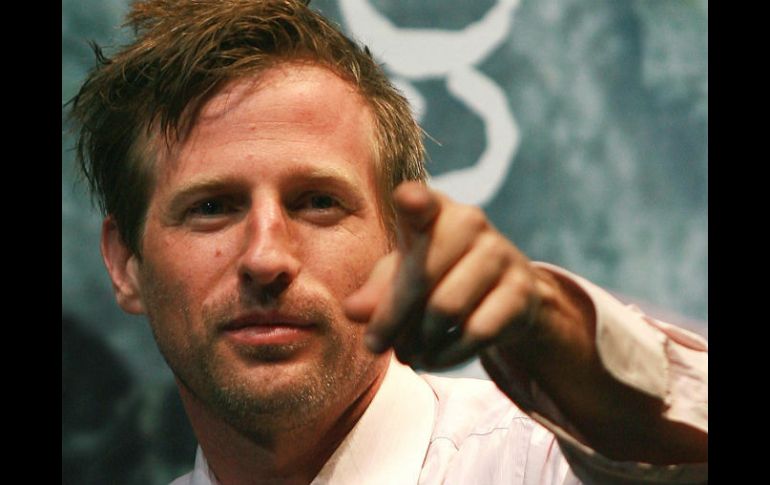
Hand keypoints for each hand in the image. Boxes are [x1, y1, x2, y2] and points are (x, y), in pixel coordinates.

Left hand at [344, 181, 543, 368]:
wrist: (504, 291)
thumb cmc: (437, 275)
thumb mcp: (401, 277)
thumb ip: (376, 291)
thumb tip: (353, 310)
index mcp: (434, 210)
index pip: (422, 201)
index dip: (414, 201)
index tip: (407, 200)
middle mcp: (470, 222)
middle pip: (421, 276)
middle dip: (392, 319)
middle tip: (375, 345)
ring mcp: (501, 254)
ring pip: (446, 309)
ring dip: (419, 342)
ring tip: (408, 353)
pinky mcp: (522, 291)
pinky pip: (476, 333)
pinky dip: (447, 355)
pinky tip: (434, 359)